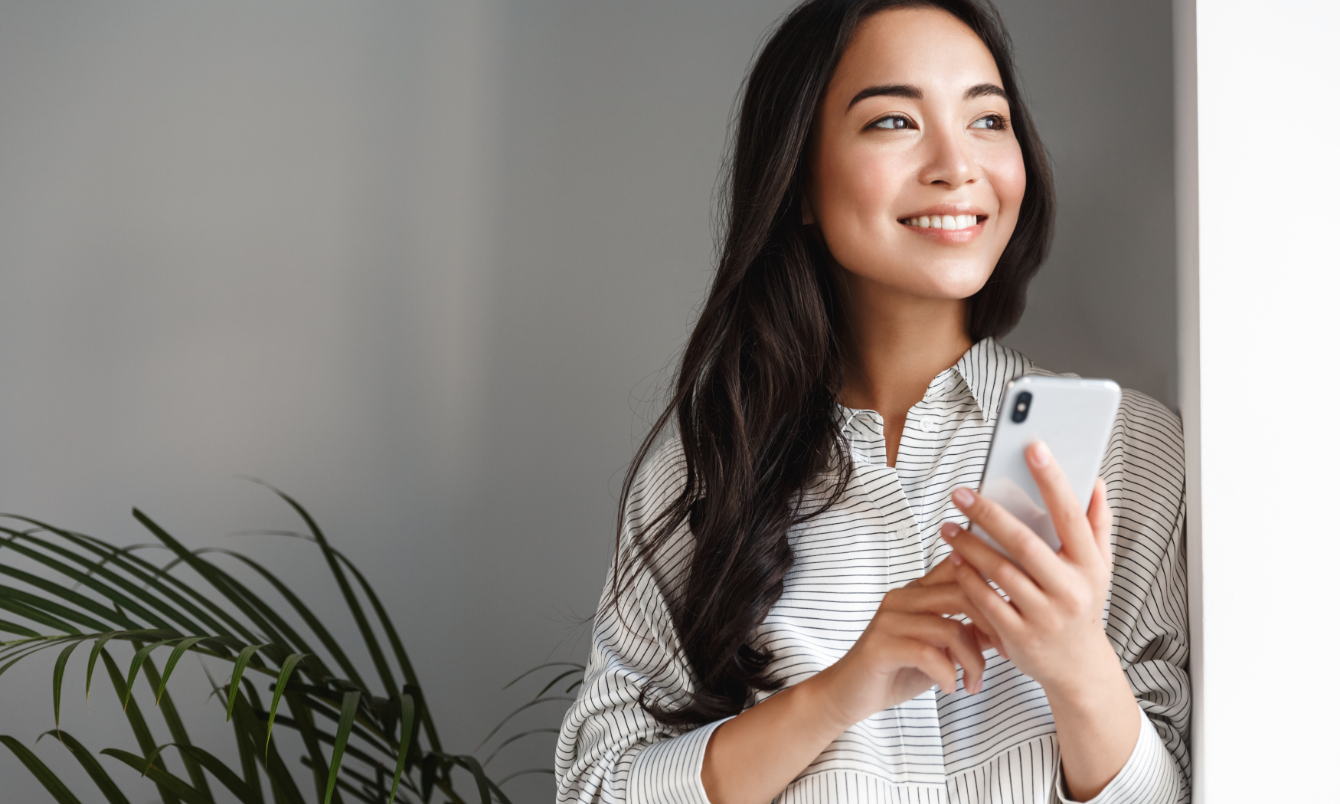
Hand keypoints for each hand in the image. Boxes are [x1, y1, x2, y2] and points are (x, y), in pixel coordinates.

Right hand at [810, 556, 995, 728]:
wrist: (848, 694)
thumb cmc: (895, 669)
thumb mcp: (940, 650)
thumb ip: (968, 633)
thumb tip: (1007, 626)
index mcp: (917, 591)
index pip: (960, 569)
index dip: (994, 589)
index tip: (1015, 620)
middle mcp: (902, 597)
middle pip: (963, 593)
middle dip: (993, 626)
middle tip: (1005, 654)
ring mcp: (890, 619)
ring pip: (951, 628)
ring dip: (973, 661)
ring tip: (974, 683)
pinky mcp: (881, 645)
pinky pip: (929, 654)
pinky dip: (948, 674)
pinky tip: (951, 687)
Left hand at [939, 440, 1114, 694]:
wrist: (1078, 668)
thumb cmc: (1083, 606)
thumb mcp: (1099, 568)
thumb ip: (1097, 524)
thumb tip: (1095, 482)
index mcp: (1090, 566)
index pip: (1071, 516)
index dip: (1053, 480)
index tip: (1033, 447)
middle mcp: (1069, 591)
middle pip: (1024, 544)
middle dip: (989, 514)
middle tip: (961, 492)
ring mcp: (1044, 616)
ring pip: (999, 572)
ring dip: (969, 546)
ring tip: (948, 526)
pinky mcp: (1019, 637)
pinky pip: (985, 601)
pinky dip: (967, 578)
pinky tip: (953, 559)